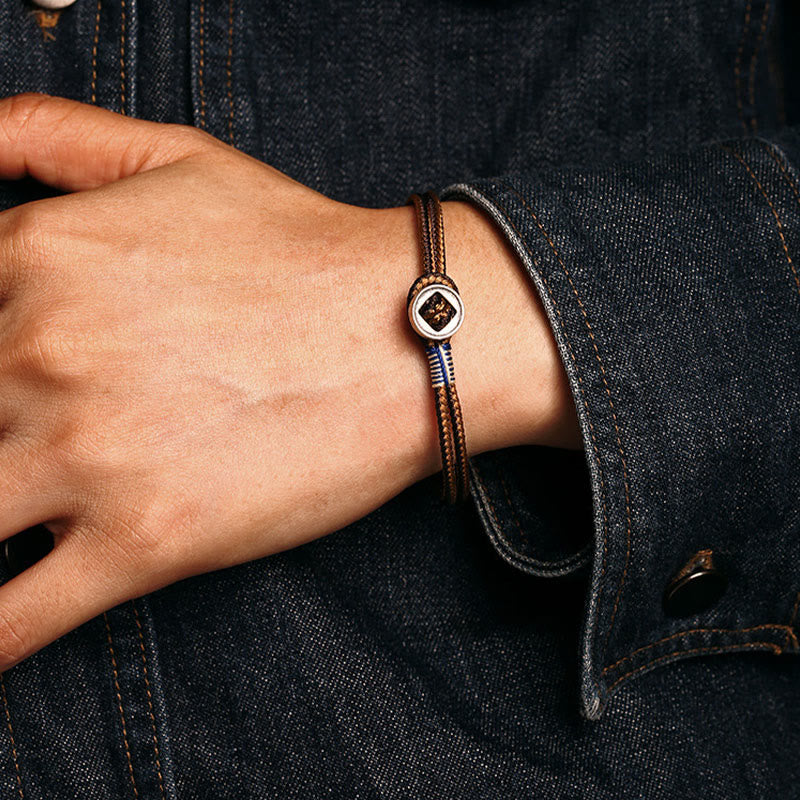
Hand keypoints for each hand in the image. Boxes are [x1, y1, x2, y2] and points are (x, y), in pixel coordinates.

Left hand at [0, 93, 578, 669]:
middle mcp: (39, 354)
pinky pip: (10, 621)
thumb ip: (53, 134)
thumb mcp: (179, 157)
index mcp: (36, 259)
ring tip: (15, 521)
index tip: (6, 393)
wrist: (410, 333)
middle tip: (29, 449)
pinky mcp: (145, 542)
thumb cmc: (302, 250)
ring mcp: (86, 455)